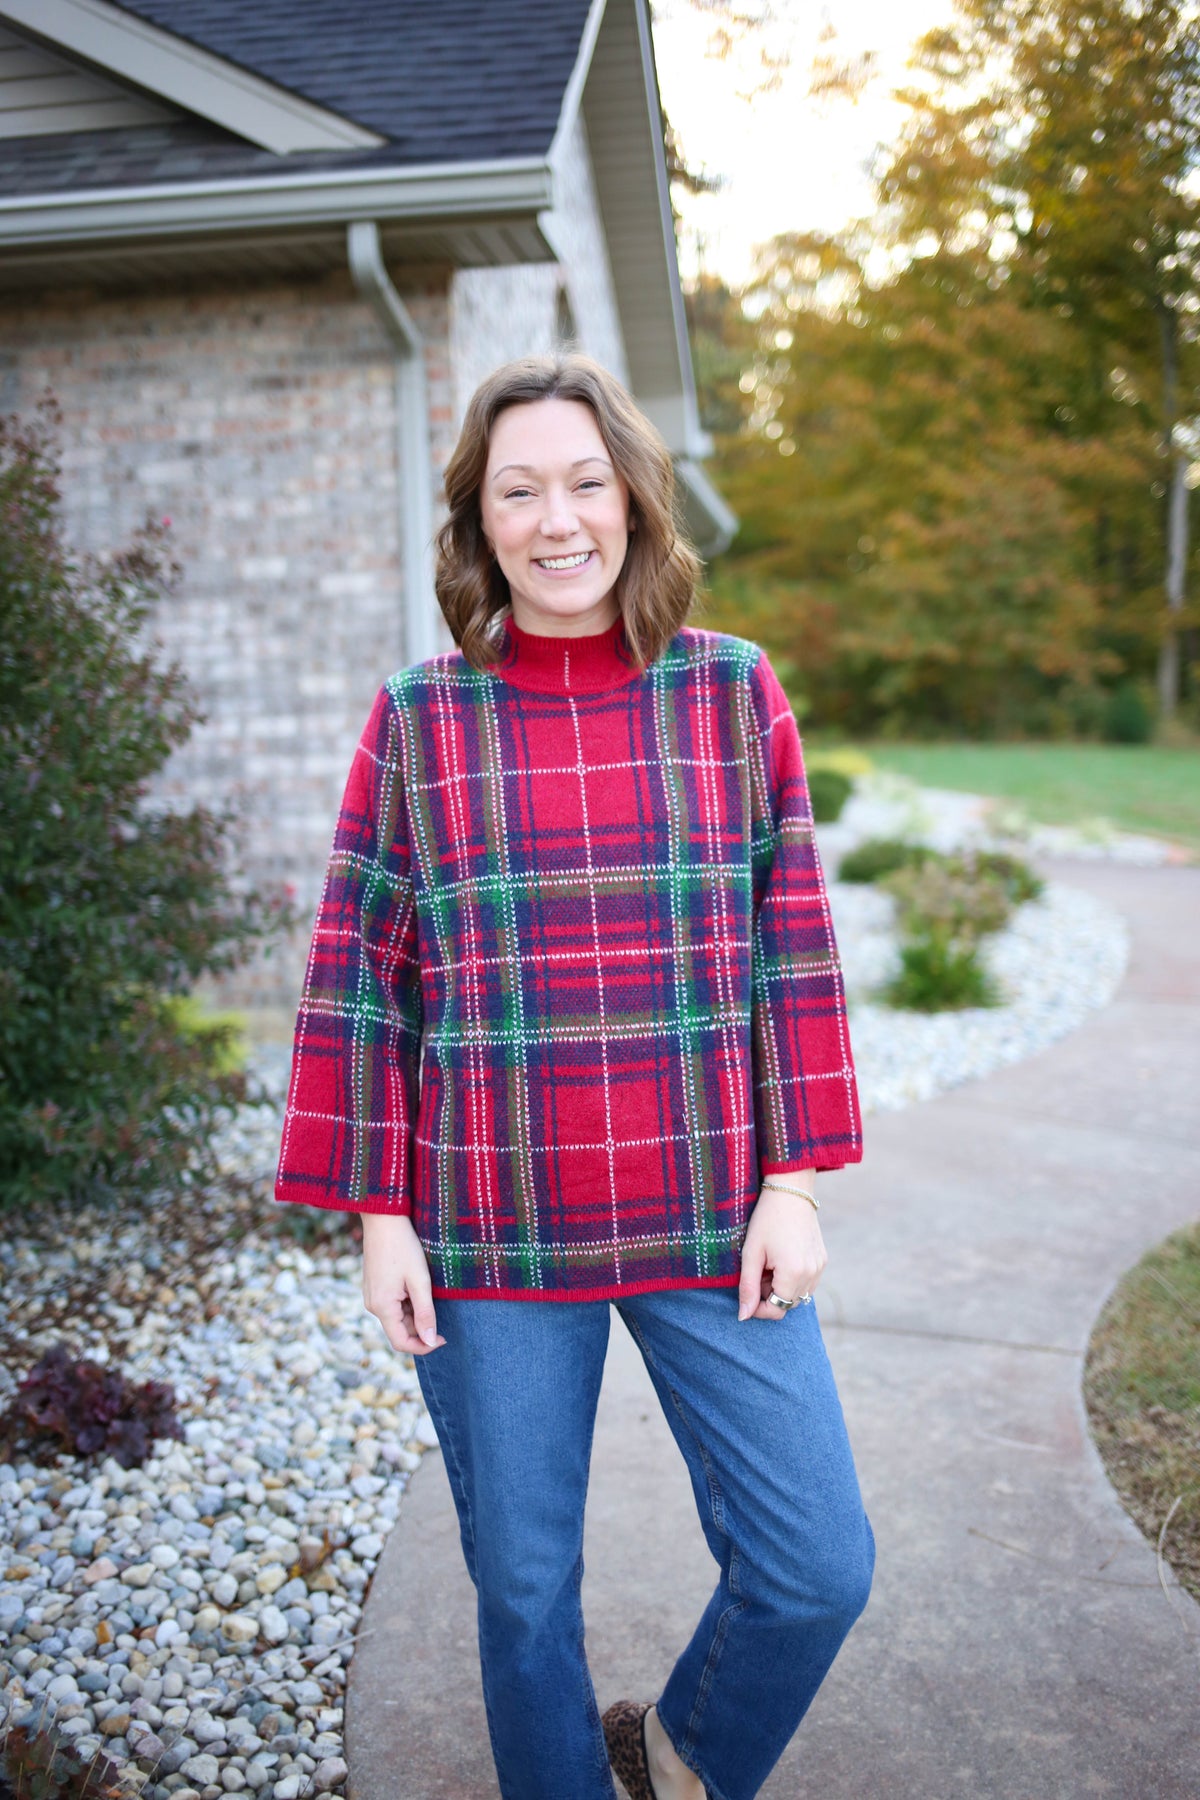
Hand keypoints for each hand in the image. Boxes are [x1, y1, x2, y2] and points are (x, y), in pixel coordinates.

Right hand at [360, 1213, 445, 1354]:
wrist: (384, 1219)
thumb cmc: (403, 1247)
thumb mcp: (420, 1281)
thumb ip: (425, 1313)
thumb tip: (430, 1341)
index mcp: (382, 1307)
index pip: (401, 1343)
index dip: (423, 1346)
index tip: (443, 1338)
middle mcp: (372, 1305)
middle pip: (399, 1330)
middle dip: (421, 1327)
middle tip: (441, 1309)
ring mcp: (371, 1296)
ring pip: (396, 1318)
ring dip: (415, 1313)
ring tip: (428, 1290)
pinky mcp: (374, 1287)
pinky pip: (391, 1305)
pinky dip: (407, 1303)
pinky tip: (417, 1285)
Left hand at [737, 1180, 826, 1321]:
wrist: (790, 1191)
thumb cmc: (766, 1220)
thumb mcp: (751, 1253)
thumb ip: (747, 1287)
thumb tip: (743, 1316)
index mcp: (794, 1273)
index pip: (776, 1310)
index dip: (758, 1309)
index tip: (747, 1293)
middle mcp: (812, 1274)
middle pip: (787, 1304)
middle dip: (769, 1295)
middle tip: (757, 1270)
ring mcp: (820, 1267)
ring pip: (798, 1295)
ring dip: (781, 1287)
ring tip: (769, 1263)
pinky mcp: (822, 1260)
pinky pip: (807, 1282)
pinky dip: (792, 1278)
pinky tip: (782, 1258)